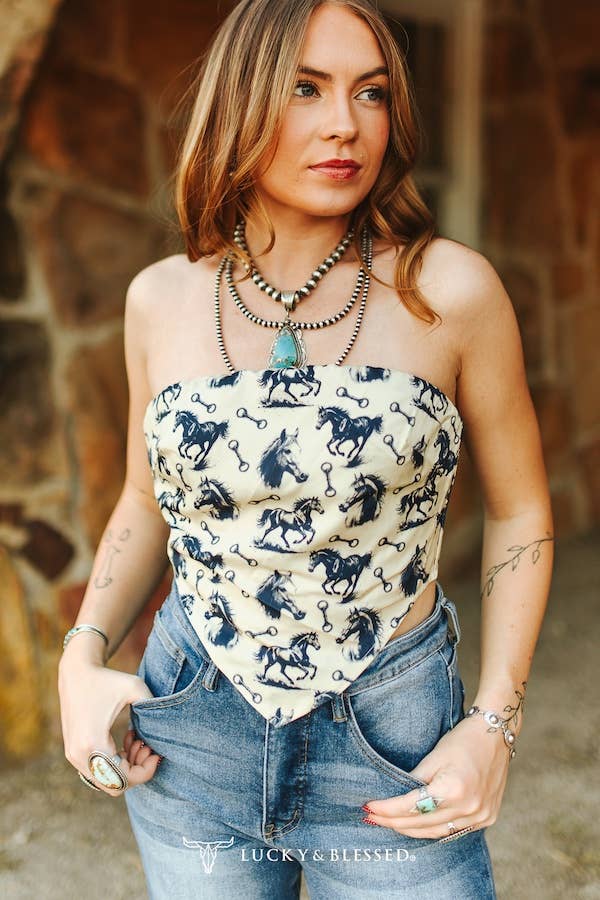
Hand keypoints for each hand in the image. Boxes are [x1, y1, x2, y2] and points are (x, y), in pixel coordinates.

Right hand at [58, 658, 161, 795]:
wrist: (77, 672)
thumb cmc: (108, 679)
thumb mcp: (135, 688)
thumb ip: (154, 706)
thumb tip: (168, 728)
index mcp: (93, 743)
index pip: (123, 780)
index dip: (145, 773)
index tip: (156, 753)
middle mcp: (79, 755)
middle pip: (114, 786)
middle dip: (136, 771)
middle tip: (147, 747)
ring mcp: (73, 755)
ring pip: (106, 781)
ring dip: (126, 767)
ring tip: (137, 740)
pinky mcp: (73, 752)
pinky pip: (97, 772)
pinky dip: (115, 763)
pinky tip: (126, 741)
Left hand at [362, 716, 510, 837]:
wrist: (496, 734)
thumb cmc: (463, 739)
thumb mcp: (434, 756)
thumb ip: (415, 779)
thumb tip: (393, 797)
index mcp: (454, 790)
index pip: (411, 807)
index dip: (388, 809)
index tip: (369, 807)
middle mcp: (469, 808)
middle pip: (422, 824)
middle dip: (394, 822)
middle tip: (373, 818)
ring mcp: (480, 816)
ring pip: (436, 832)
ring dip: (411, 829)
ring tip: (390, 824)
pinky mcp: (486, 818)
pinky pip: (453, 831)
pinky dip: (433, 829)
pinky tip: (417, 825)